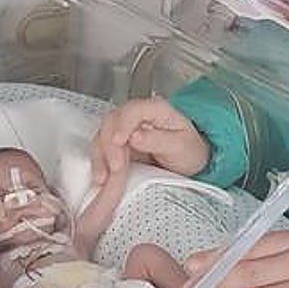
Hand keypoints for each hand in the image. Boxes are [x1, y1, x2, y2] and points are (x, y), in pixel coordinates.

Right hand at [90, 97, 209, 183]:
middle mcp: (135, 115)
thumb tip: (135, 136)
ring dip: (100, 157)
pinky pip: (102, 150)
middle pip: (112, 122)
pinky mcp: (117, 144)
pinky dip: (99, 164)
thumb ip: (159, 140)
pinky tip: (101, 178)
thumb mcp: (181, 146)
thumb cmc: (189, 149)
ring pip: (102, 136)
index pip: (133, 110)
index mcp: (154, 109)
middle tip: (115, 168)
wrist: (188, 160)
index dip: (122, 124)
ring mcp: (124, 129)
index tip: (119, 142)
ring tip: (104, 178)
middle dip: (109, 146)